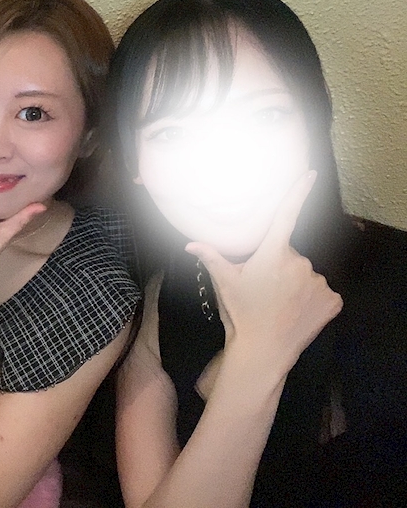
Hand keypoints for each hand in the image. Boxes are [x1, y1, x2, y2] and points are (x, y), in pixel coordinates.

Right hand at [185, 171, 341, 378]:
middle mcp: (299, 262)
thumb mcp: (224, 283)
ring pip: (307, 275)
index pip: (287, 214)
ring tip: (280, 305)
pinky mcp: (332, 300)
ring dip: (297, 285)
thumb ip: (211, 257)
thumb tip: (190, 244)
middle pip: (291, 257)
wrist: (263, 350)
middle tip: (266, 289)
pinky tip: (298, 312)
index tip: (311, 173)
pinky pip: (323, 293)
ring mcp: (319, 282)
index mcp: (272, 253)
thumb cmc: (241, 313)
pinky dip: (313, 300)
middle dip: (281, 268)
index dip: (299, 191)